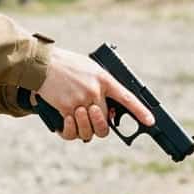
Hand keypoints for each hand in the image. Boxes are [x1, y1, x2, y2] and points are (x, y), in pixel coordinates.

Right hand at [35, 47, 154, 142]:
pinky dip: (70, 129)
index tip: (150, 122)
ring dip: (85, 127)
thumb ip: (102, 83)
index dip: (140, 111)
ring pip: (90, 129)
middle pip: (105, 121)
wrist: (43, 64)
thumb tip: (108, 105)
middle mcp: (94, 91)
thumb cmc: (67, 64)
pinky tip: (68, 121)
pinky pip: (72, 129)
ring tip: (78, 116)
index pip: (127, 98)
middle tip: (93, 117)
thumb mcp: (90, 67)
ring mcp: (79, 101)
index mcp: (103, 79)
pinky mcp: (65, 108)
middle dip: (101, 124)